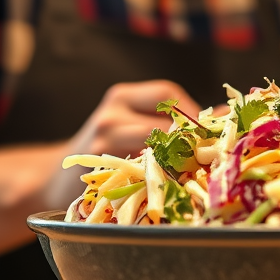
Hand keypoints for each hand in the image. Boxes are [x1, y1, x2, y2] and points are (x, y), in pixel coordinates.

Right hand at [44, 80, 198, 208]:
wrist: (54, 178)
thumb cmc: (107, 152)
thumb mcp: (132, 125)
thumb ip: (169, 120)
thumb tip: (225, 115)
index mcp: (122, 96)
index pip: (167, 93)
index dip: (192, 113)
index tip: (208, 133)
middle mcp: (111, 112)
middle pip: (164, 121)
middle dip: (191, 140)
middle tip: (208, 157)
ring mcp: (103, 139)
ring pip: (154, 146)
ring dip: (178, 161)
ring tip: (191, 173)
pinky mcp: (100, 167)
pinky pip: (140, 170)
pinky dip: (159, 178)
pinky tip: (168, 186)